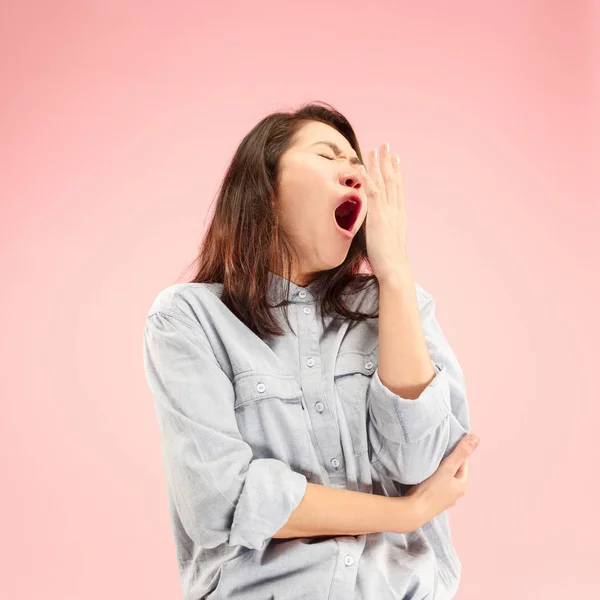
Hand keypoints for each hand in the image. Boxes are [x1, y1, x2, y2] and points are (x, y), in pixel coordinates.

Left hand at [357, 142, 408, 282]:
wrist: (395, 270)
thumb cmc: (389, 262)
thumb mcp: (387, 241)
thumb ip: (383, 231)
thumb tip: (377, 230)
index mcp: (399, 215)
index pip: (397, 189)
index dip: (395, 172)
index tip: (394, 158)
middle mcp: (395, 210)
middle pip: (392, 180)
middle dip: (388, 162)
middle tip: (386, 145)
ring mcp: (388, 213)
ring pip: (384, 183)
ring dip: (379, 164)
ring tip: (376, 149)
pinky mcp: (378, 218)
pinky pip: (373, 194)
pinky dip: (368, 180)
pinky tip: (363, 169)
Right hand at [403, 433, 479, 528]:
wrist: (414, 511)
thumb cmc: (431, 489)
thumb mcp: (447, 468)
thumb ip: (460, 452)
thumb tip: (476, 437)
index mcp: (462, 486)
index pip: (463, 464)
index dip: (456, 453)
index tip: (447, 444)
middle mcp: (455, 495)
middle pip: (453, 472)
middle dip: (447, 463)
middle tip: (437, 452)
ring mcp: (444, 500)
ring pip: (444, 480)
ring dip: (439, 472)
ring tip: (430, 464)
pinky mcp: (433, 503)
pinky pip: (436, 487)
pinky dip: (432, 481)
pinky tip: (425, 478)